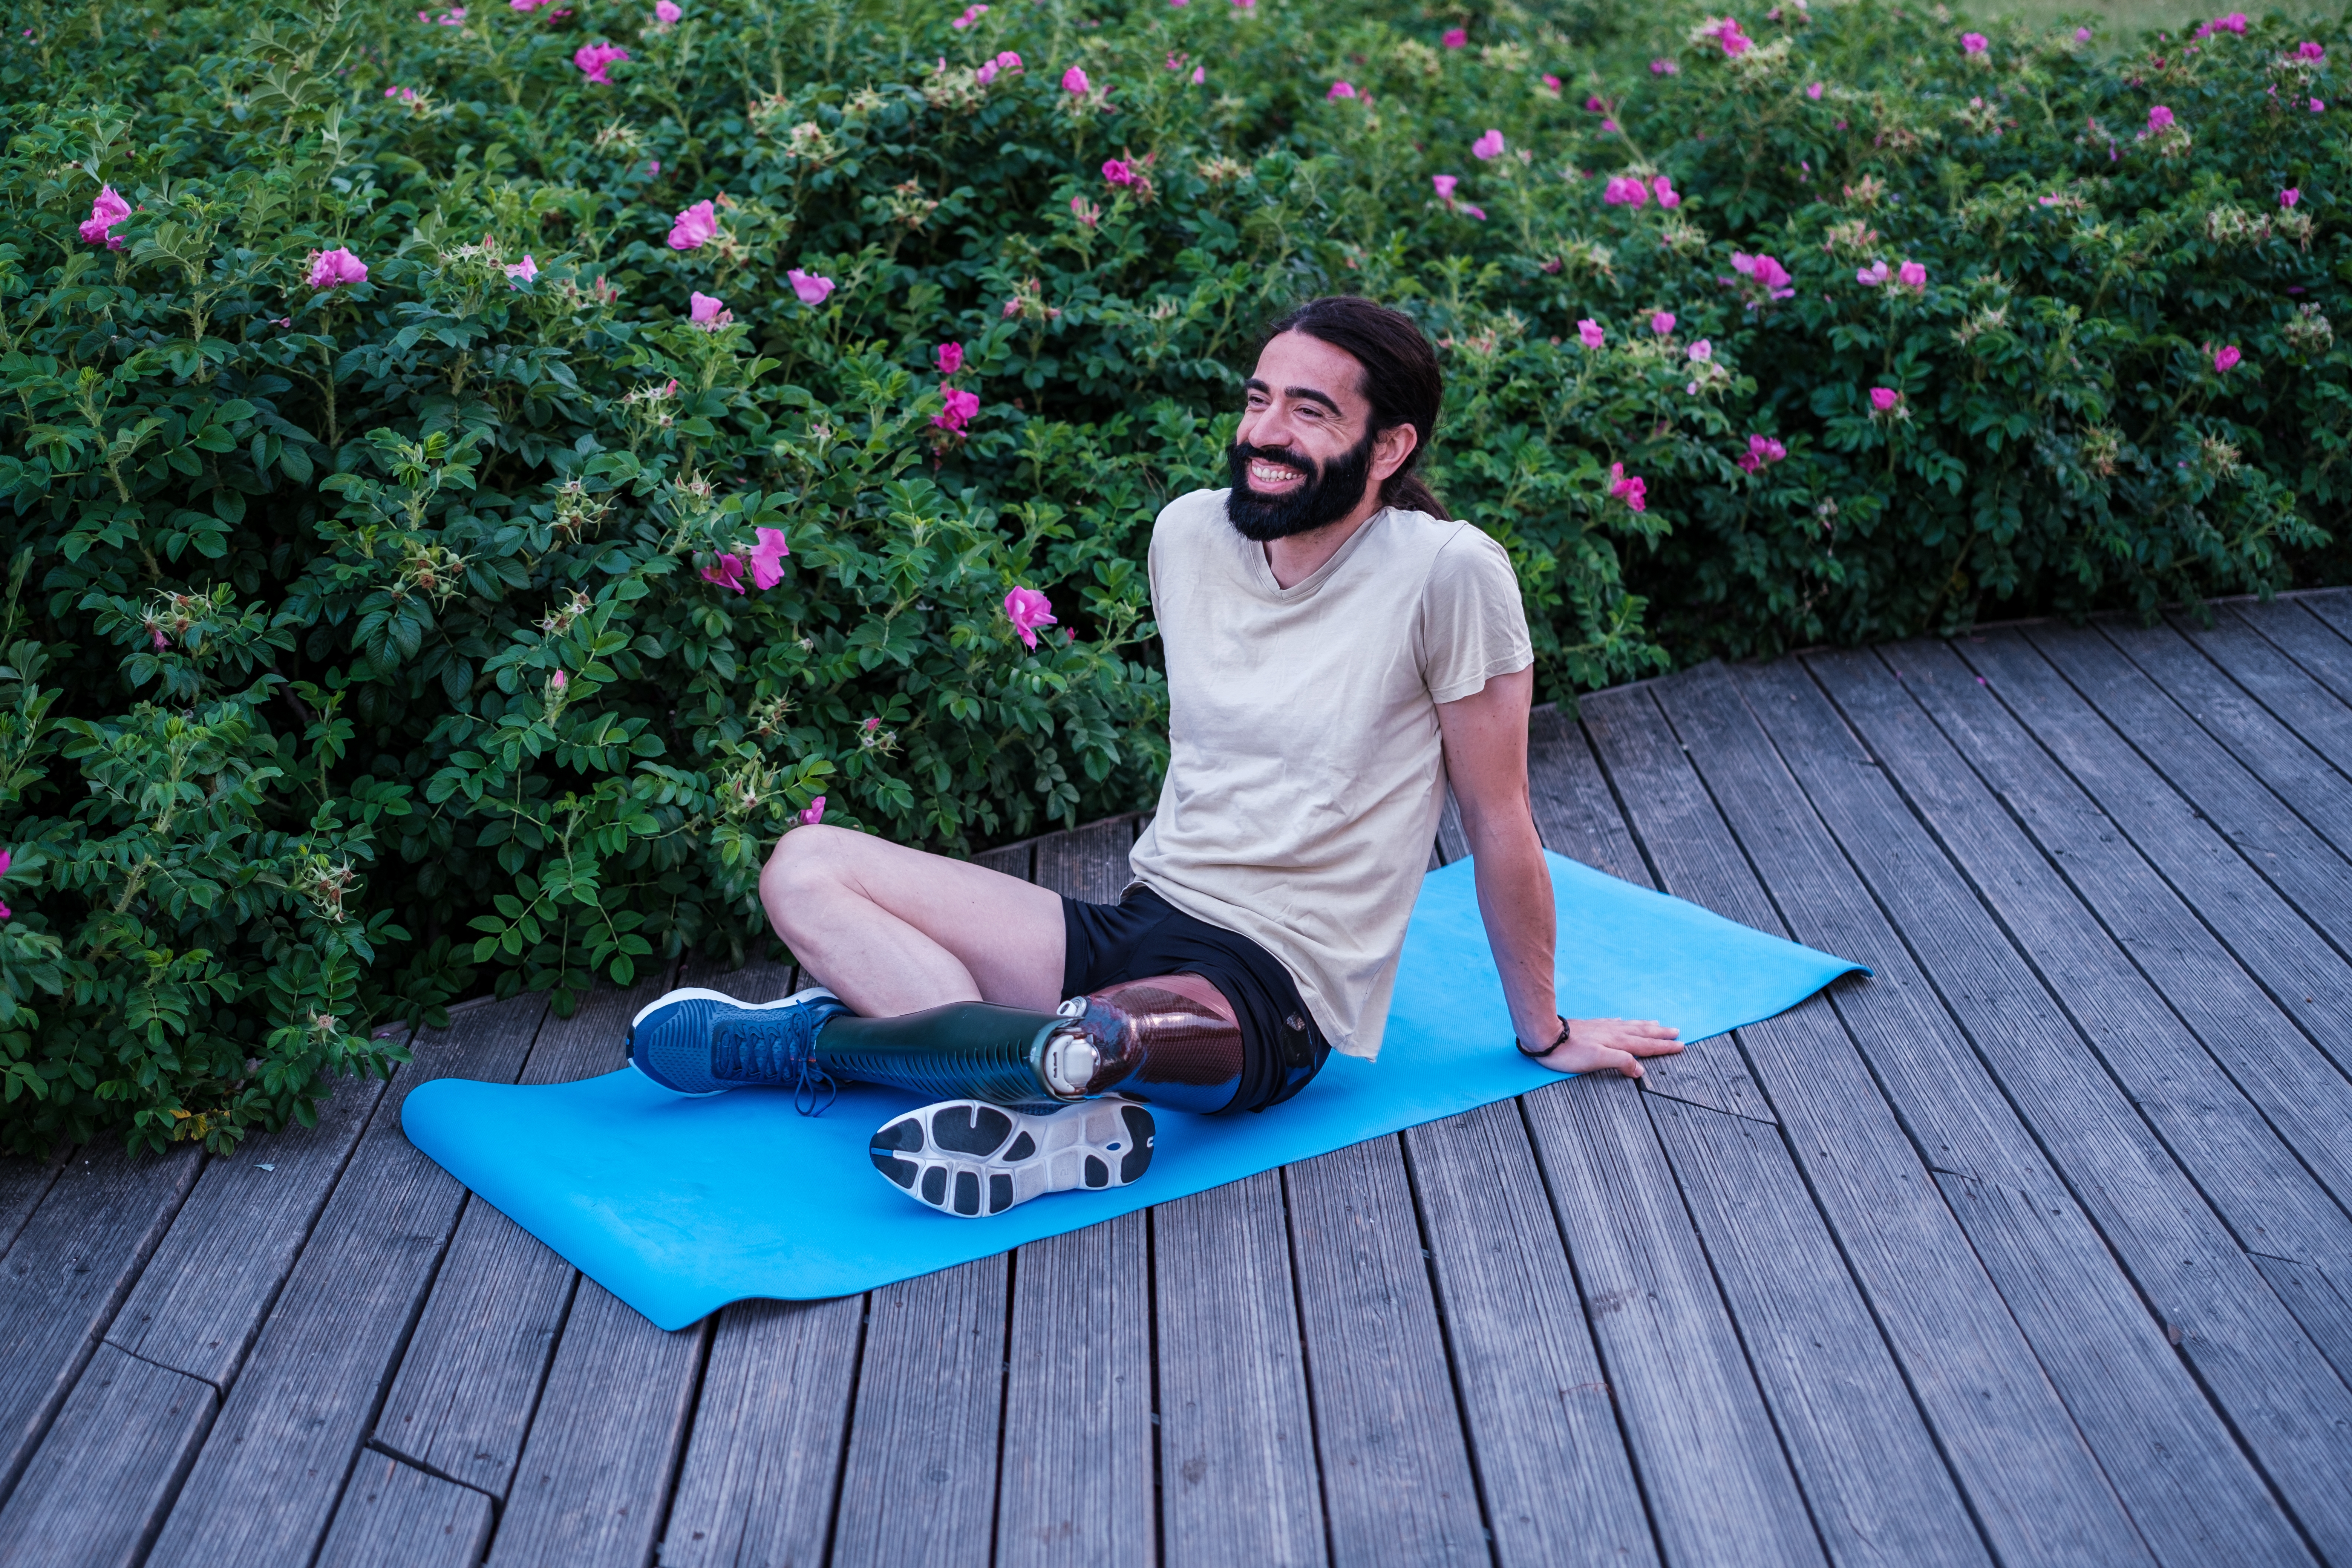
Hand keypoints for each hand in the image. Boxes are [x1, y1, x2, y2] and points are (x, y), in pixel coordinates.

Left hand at [1533, 1017, 1682, 1078]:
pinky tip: (1623, 1021)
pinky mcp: (1591, 1026)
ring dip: (1646, 1027)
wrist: (1545, 1035)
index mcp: (1617, 1042)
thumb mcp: (1597, 1060)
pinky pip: (1616, 1023)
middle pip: (1643, 1033)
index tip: (1680, 1045)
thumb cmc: (1569, 1052)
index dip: (1664, 1047)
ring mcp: (1602, 1028)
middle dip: (1661, 1034)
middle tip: (1677, 1032)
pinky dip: (1625, 1023)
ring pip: (1631, 1026)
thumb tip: (1639, 1069)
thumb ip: (1621, 1062)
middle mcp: (1613, 1032)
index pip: (1646, 1045)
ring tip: (1658, 1025)